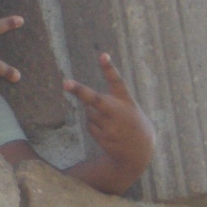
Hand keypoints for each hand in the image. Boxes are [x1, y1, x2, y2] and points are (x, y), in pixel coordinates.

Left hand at [64, 53, 154, 188]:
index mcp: (127, 100)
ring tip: (110, 121)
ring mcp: (110, 127)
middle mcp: (118, 113)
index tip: (103, 55)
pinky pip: (89, 126)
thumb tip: (84, 100)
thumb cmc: (131, 121)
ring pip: (89, 112)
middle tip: (66, 83)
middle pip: (95, 99)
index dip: (109, 68)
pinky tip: (107, 131)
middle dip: (79, 91)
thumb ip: (110, 98)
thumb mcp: (129, 106)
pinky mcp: (103, 138)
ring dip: (94, 113)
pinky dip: (94, 125)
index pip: (117, 81)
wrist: (140, 152)